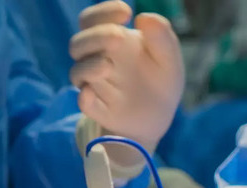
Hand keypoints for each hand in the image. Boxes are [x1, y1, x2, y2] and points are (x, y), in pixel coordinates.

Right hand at [70, 1, 183, 151]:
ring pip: (77, 72)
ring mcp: (95, 85)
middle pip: (79, 43)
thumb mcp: (169, 58)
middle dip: (95, 37)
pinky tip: (90, 93)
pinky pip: (84, 103)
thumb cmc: (160, 79)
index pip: (93, 19)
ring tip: (108, 65)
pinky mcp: (99, 109)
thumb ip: (162, 37)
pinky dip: (85, 98)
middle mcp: (97, 59)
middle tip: (119, 37)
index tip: (126, 13)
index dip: (103, 12)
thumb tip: (144, 17)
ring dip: (89, 66)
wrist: (160, 115)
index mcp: (112, 39)